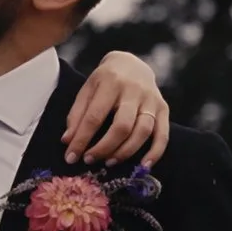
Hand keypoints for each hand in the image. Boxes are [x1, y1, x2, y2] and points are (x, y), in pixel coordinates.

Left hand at [64, 51, 170, 167]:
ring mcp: (151, 100)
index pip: (94, 116)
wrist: (132, 64)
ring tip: (109, 162)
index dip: (82, 139)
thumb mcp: (87, 89)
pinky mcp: (163, 108)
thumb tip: (68, 141)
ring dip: (125, 152)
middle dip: (104, 147)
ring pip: (143, 131)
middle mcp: (134, 91)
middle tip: (90, 159)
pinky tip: (143, 167)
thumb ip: (77, 114)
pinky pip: (163, 134)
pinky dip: (155, 153)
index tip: (71, 156)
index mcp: (110, 83)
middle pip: (122, 126)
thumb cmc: (105, 81)